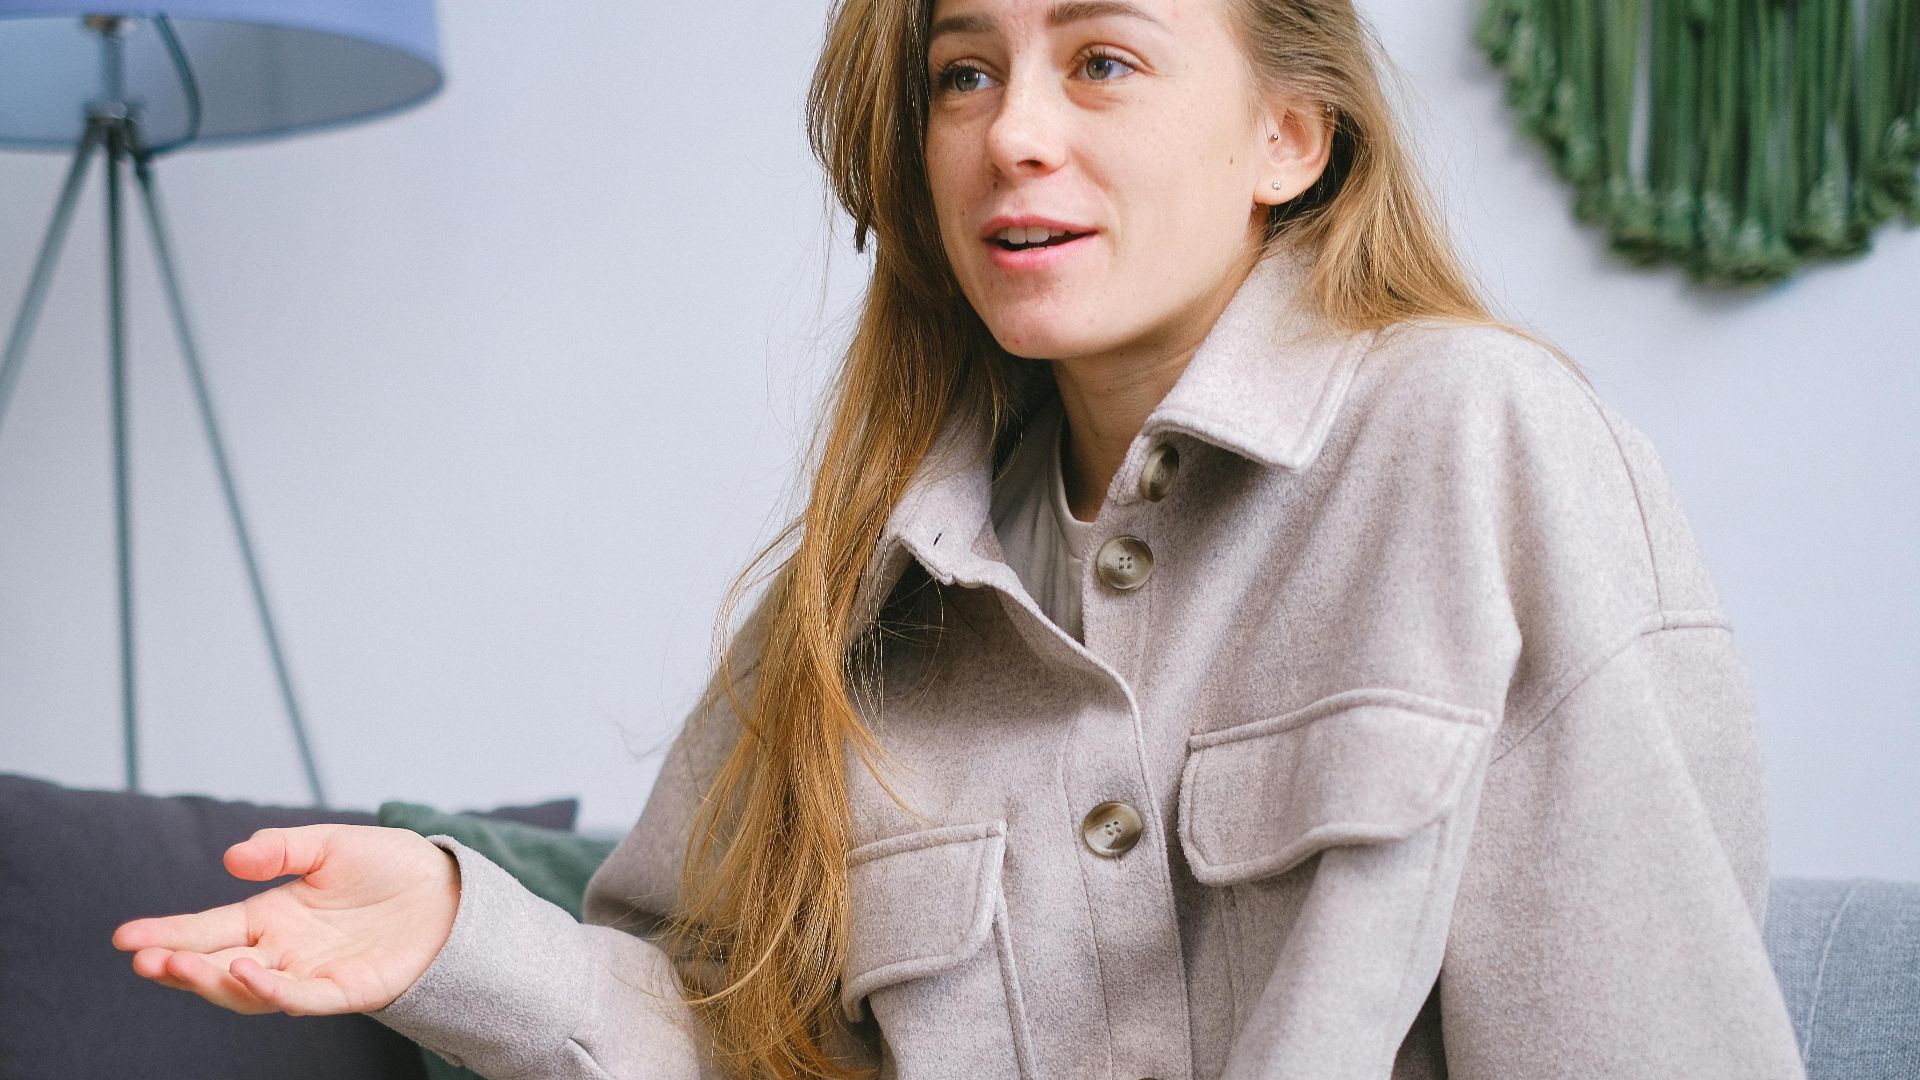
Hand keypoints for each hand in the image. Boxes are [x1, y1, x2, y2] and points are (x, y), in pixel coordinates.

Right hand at [112, 824, 460, 1016]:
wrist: (450, 891)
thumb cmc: (390, 868)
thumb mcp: (333, 844)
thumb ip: (283, 847)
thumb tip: (231, 857)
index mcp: (272, 915)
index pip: (208, 929)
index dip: (167, 934)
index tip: (124, 938)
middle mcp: (283, 950)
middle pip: (218, 966)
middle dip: (178, 966)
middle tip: (144, 960)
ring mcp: (312, 973)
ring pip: (250, 991)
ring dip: (214, 982)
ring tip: (181, 967)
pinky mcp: (347, 990)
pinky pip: (304, 999)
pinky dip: (273, 991)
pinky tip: (248, 974)